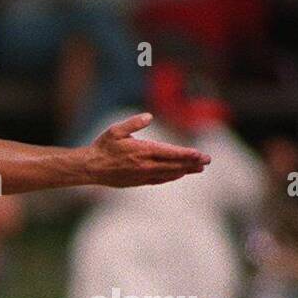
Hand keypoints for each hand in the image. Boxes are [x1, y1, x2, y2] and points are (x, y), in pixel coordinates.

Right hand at [84, 113, 209, 186]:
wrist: (90, 168)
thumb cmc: (103, 147)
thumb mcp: (116, 130)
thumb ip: (133, 123)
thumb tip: (149, 116)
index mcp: (142, 151)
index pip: (170, 153)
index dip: (187, 154)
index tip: (201, 154)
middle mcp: (145, 165)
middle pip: (174, 164)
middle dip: (192, 162)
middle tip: (207, 161)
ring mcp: (142, 175)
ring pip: (169, 174)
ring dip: (185, 170)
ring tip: (198, 169)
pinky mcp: (137, 181)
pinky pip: (159, 180)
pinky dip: (171, 177)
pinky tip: (179, 174)